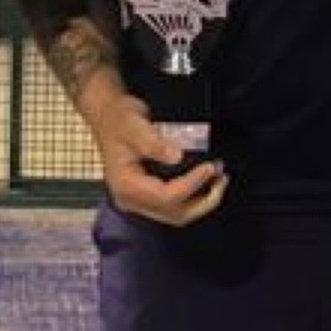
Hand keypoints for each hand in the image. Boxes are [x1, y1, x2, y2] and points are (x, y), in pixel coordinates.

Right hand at [84, 80, 228, 226]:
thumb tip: (177, 157)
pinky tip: (207, 183)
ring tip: (220, 181)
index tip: (210, 166)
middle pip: (175, 214)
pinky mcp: (146, 197)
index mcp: (126, 186)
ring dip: (202, 202)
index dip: (192, 184)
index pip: (166, 196)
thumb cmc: (120, 118)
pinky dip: (194, 198)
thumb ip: (154, 143)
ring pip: (177, 215)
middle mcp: (131, 200)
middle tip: (223, 179)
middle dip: (204, 201)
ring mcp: (138, 202)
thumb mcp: (134, 125)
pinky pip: (174, 207)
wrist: (107, 115)